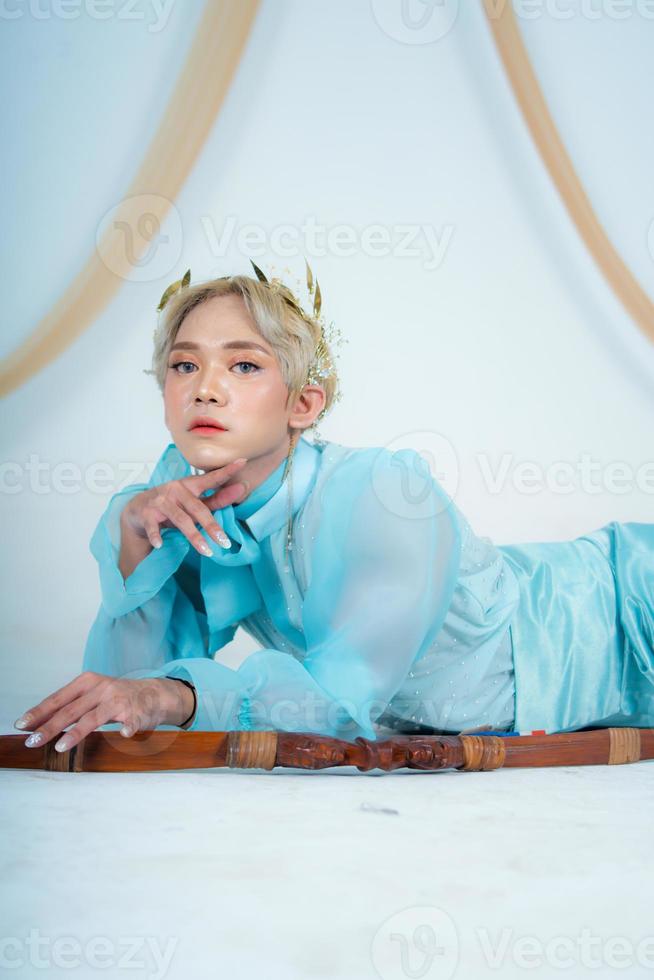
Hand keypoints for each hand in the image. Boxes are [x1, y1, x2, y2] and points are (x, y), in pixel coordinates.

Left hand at [13, 671, 192, 752]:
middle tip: (32, 741)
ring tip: (60, 746)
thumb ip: (70, 707)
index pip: (58, 698)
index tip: (22, 724)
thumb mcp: (92, 694)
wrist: (154, 694)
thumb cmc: (117, 697)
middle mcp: (101, 688)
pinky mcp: (137, 712)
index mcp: (87, 682)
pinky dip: (128, 728)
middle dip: (49, 727)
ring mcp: (119, 700)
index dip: (39, 712)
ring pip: (94, 717)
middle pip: (71, 710)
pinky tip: (125, 734)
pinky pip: (131, 722)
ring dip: (76, 733)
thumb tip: (39, 723)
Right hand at [122, 456, 249, 557]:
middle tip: (225, 542)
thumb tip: (242, 489)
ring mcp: (161, 501)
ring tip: (207, 552)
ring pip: (181, 519)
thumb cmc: (172, 505)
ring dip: (194, 536)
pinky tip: (160, 544)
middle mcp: (176, 490)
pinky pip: (153, 526)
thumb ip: (217, 498)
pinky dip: (156, 535)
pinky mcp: (147, 513)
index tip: (242, 462)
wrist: (137, 509)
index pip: (211, 478)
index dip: (226, 471)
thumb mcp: (193, 502)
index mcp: (190, 484)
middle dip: (212, 526)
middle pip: (198, 508)